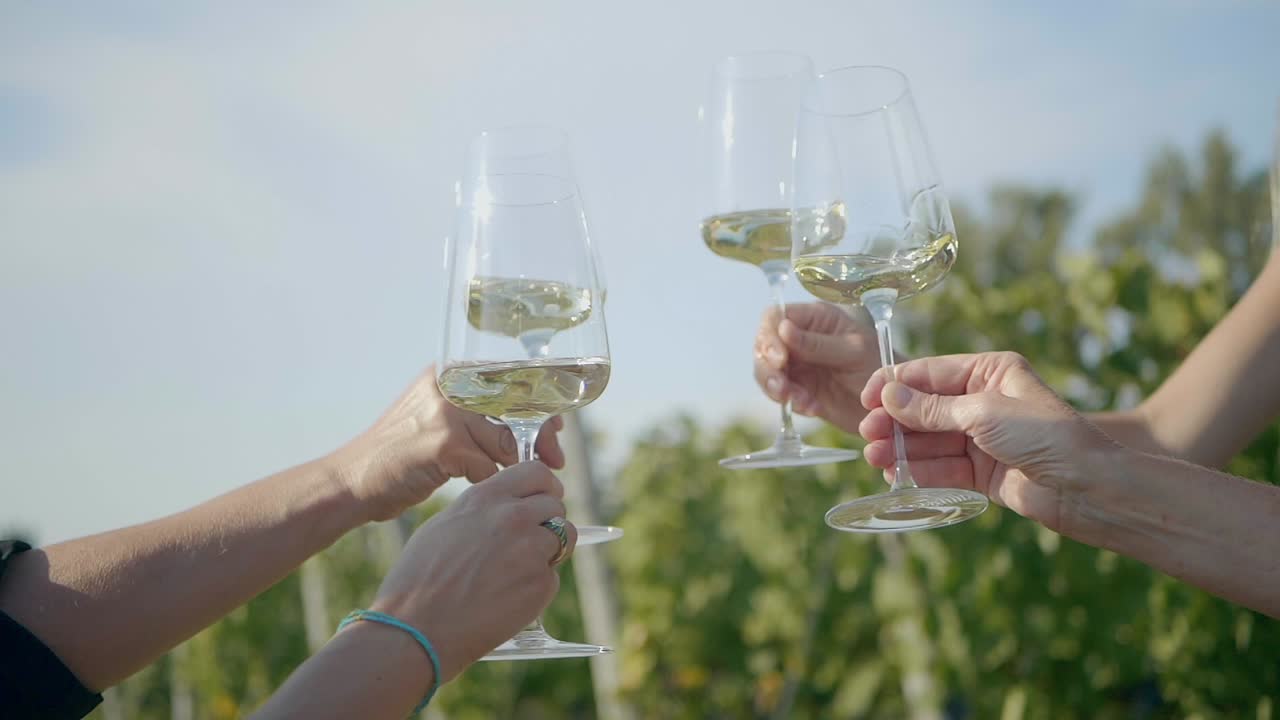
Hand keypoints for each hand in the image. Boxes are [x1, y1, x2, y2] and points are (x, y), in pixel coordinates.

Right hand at [330, 366, 565, 522]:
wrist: (351, 482)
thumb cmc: (400, 460)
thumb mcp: (438, 422)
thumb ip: (479, 417)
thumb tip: (539, 426)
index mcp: (450, 374)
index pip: (512, 378)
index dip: (540, 404)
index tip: (556, 429)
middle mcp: (449, 385)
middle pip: (516, 406)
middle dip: (540, 436)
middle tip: (554, 462)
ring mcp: (446, 412)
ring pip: (505, 440)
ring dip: (515, 467)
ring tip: (514, 484)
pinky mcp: (443, 443)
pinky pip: (487, 466)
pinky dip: (490, 483)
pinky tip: (482, 492)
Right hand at [369, 462, 574, 680]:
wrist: (417, 628)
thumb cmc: (419, 580)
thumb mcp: (444, 526)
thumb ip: (482, 510)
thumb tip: (506, 506)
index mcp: (486, 498)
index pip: (537, 472)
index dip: (546, 487)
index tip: (545, 498)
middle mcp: (513, 517)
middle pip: (556, 505)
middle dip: (548, 521)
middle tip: (531, 541)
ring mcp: (530, 549)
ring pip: (564, 538)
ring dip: (549, 551)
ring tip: (518, 571)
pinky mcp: (540, 583)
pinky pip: (552, 576)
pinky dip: (537, 586)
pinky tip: (508, 597)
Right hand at [754, 302, 882, 433]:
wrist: (891, 403)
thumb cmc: (879, 366)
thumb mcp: (853, 352)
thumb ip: (817, 343)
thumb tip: (782, 329)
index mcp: (815, 319)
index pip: (776, 317)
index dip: (770, 336)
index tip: (779, 359)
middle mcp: (800, 338)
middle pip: (764, 345)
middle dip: (768, 368)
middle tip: (782, 387)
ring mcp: (797, 364)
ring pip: (767, 371)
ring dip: (777, 388)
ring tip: (799, 401)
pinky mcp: (798, 388)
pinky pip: (781, 394)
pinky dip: (791, 402)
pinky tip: (812, 408)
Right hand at [858, 352, 1117, 532]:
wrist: (1087, 487)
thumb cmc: (1044, 436)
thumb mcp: (983, 413)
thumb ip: (932, 408)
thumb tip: (889, 395)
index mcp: (989, 372)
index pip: (931, 373)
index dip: (895, 384)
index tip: (866, 399)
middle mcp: (984, 401)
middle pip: (925, 408)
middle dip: (896, 421)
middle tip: (868, 434)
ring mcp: (983, 437)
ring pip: (930, 440)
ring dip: (903, 448)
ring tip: (876, 458)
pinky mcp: (983, 471)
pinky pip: (942, 467)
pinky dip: (920, 471)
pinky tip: (897, 476)